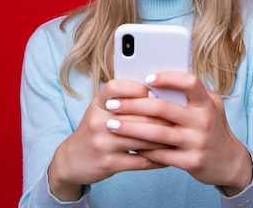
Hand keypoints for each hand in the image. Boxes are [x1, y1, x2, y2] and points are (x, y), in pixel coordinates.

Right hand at [47, 79, 169, 200]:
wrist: (72, 160)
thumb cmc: (96, 129)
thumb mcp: (101, 109)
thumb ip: (124, 101)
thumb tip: (159, 93)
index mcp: (97, 103)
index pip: (116, 87)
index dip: (137, 88)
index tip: (154, 93)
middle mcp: (97, 121)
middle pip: (137, 115)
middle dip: (162, 117)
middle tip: (180, 117)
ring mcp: (102, 143)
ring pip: (142, 138)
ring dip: (164, 139)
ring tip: (180, 136)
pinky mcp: (108, 164)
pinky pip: (141, 160)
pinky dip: (158, 159)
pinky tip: (169, 156)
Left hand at [105, 72, 252, 195]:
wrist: (230, 162)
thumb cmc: (213, 128)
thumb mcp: (210, 106)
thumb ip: (190, 94)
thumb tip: (157, 80)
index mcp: (207, 103)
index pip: (189, 82)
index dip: (167, 78)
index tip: (146, 78)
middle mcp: (204, 121)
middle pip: (163, 108)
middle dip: (133, 105)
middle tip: (113, 104)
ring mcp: (198, 143)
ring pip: (157, 133)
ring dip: (131, 128)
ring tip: (112, 124)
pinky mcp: (191, 162)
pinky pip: (160, 155)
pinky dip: (142, 150)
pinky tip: (128, 145)